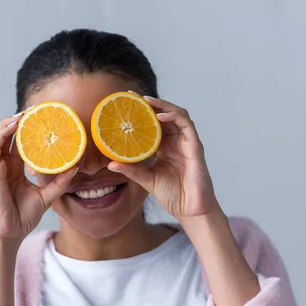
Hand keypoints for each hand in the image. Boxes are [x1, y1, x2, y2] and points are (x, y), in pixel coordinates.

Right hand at [0, 111, 76, 243]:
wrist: (10, 233)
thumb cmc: (22, 217)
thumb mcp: (47, 196)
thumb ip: (59, 181)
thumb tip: (75, 167)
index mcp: (13, 168)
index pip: (17, 141)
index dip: (26, 127)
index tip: (42, 117)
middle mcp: (2, 165)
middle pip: (5, 134)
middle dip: (18, 119)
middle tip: (36, 110)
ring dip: (8, 121)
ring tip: (25, 113)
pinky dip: (3, 131)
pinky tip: (16, 124)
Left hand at [108, 95, 220, 221]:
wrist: (189, 209)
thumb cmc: (171, 194)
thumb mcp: (145, 179)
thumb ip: (130, 170)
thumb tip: (109, 163)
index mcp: (164, 147)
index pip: (153, 124)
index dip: (142, 113)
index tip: (125, 104)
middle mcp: (176, 141)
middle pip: (165, 114)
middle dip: (150, 103)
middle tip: (132, 96)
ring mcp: (186, 142)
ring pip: (177, 114)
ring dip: (162, 105)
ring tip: (146, 101)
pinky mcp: (195, 146)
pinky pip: (186, 125)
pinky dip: (174, 116)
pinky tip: (160, 116)